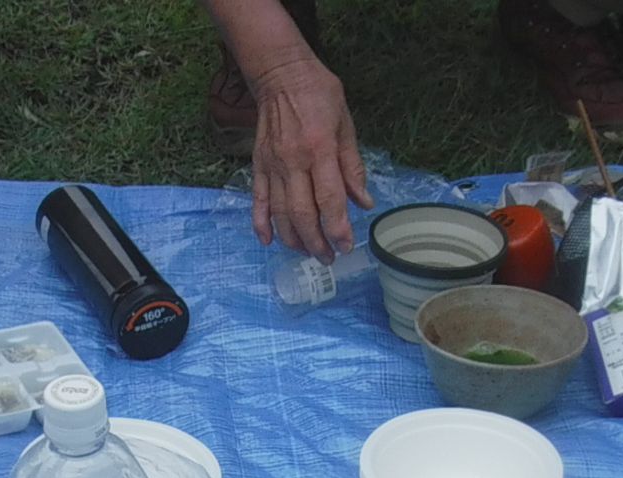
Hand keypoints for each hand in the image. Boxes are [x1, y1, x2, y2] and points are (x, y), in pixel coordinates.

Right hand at [251, 56, 374, 260]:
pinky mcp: (258, 165)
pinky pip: (258, 200)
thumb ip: (353, 166)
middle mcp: (293, 161)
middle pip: (303, 214)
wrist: (281, 74)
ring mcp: (272, 165)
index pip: (330, 199)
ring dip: (294, 239)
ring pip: (280, 213)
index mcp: (319, 149)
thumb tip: (364, 203)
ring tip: (308, 253)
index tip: (347, 245)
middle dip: (317, 242)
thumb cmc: (318, 95)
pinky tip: (269, 241)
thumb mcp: (345, 125)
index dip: (338, 227)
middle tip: (329, 258)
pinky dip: (261, 224)